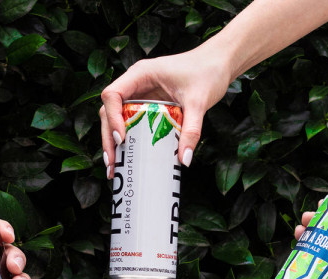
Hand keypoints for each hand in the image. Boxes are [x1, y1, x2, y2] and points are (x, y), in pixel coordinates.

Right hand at [100, 43, 233, 175]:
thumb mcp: (199, 101)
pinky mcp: (148, 106)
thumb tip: (184, 159)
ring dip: (113, 142)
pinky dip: (129, 140)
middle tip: (112, 163)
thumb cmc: (207, 71)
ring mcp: (140, 95)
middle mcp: (136, 84)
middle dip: (108, 138)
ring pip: (117, 118)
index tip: (121, 139)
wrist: (219, 63)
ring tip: (114, 166)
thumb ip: (191, 130)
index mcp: (141, 74)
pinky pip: (132, 123)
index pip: (113, 94)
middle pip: (110, 111)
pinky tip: (128, 158)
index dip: (112, 117)